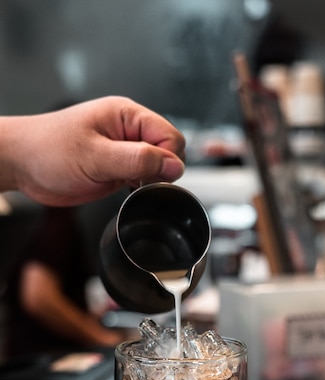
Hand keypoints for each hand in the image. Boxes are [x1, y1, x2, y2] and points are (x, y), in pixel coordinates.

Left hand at [0, 96, 185, 205]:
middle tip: (136, 179)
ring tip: (125, 183)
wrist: (22, 165)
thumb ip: (138, 160)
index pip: (170, 136)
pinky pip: (142, 177)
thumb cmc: (48, 151)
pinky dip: (140, 187)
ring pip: (157, 167)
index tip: (153, 175)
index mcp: (127, 115)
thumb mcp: (95, 156)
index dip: (168, 159)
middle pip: (168, 151)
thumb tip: (173, 165)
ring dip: (149, 179)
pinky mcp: (117, 169)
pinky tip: (124, 189)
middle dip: (160, 170)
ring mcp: (123, 151)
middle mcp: (128, 131)